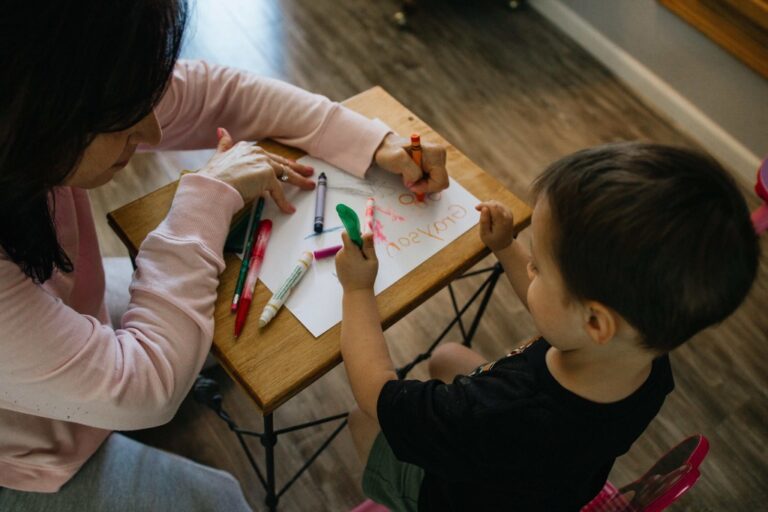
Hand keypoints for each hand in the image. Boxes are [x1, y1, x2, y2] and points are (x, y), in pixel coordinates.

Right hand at [198, 127, 314, 212]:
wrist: (212, 187)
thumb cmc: (213, 177)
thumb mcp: (218, 156)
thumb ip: (223, 144)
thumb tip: (221, 131)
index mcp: (247, 148)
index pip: (269, 156)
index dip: (281, 162)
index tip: (290, 165)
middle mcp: (257, 152)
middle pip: (281, 162)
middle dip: (297, 168)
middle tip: (308, 172)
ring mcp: (263, 163)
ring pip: (286, 174)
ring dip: (299, 181)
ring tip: (309, 186)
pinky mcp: (267, 175)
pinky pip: (279, 191)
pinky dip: (284, 202)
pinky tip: (288, 208)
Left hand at [335, 232, 378, 291]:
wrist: (356, 292)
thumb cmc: (367, 277)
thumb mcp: (372, 260)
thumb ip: (369, 246)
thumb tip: (368, 232)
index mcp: (349, 251)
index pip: (346, 234)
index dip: (354, 233)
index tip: (362, 240)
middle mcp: (341, 253)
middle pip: (348, 242)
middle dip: (357, 245)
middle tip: (365, 256)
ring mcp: (338, 259)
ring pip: (347, 249)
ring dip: (354, 252)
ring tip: (361, 264)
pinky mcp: (337, 264)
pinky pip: (344, 256)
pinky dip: (350, 258)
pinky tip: (355, 268)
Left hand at [374, 133, 448, 193]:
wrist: (386, 148)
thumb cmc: (390, 152)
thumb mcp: (396, 159)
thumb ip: (410, 170)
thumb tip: (415, 181)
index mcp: (435, 152)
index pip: (440, 180)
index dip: (426, 187)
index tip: (411, 184)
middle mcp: (440, 154)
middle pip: (441, 182)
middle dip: (425, 185)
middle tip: (409, 181)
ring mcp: (438, 159)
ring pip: (437, 182)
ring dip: (423, 184)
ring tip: (409, 176)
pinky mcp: (434, 164)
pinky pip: (433, 180)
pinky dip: (423, 182)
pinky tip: (413, 175)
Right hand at [476, 201, 514, 251]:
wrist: (504, 245)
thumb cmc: (493, 241)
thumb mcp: (485, 235)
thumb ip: (484, 221)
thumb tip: (484, 208)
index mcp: (502, 222)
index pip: (493, 207)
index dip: (484, 205)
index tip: (476, 208)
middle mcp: (507, 216)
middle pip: (495, 204)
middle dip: (485, 205)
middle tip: (478, 211)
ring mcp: (509, 213)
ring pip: (497, 203)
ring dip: (488, 206)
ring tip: (484, 215)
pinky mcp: (508, 212)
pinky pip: (499, 205)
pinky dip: (492, 207)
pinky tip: (488, 215)